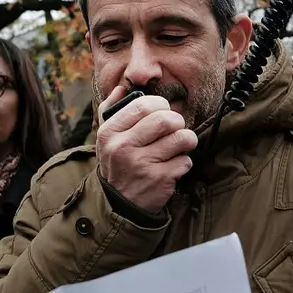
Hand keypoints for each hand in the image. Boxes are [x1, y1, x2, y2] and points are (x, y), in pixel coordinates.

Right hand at [96, 86, 196, 213]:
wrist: (118, 204)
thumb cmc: (117, 164)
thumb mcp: (105, 139)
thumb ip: (111, 110)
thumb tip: (122, 87)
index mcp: (109, 132)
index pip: (143, 105)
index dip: (161, 105)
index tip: (164, 111)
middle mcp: (123, 147)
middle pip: (166, 119)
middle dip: (178, 121)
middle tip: (176, 128)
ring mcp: (142, 164)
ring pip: (182, 138)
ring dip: (187, 140)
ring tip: (180, 145)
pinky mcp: (160, 180)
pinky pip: (185, 160)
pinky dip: (183, 162)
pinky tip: (173, 166)